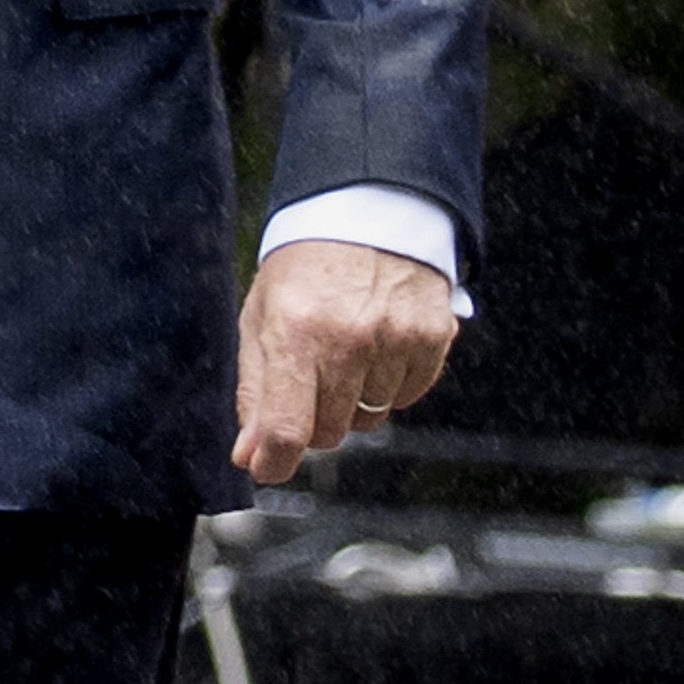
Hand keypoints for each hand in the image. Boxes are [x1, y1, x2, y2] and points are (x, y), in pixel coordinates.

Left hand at [232, 238, 458, 483]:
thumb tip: (250, 455)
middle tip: (305, 385)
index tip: (266, 469)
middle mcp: (349, 340)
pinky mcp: (433, 338)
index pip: (288, 426)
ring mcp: (396, 340)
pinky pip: (406, 398)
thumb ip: (255, 390)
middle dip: (310, 423)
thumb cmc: (303, 270)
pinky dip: (388, 388)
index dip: (274, 461)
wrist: (368, 214)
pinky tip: (375, 351)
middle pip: (328, 431)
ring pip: (369, 420)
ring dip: (351, 404)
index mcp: (295, 332)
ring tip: (342, 356)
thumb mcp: (261, 319)